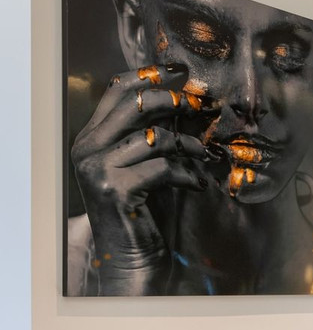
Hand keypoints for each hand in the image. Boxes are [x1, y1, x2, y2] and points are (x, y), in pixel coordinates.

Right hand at [70, 63, 215, 294]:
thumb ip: (149, 136)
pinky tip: (198, 185)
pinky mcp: (115, 189)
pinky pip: (162, 168)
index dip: (149, 76)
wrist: (128, 258)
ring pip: (154, 137)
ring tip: (206, 156)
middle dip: (173, 102)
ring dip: (189, 145)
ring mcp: (98, 168)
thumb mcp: (141, 166)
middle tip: (202, 107)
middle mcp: (88, 148)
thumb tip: (184, 103)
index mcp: (91, 137)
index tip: (180, 71)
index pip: (116, 91)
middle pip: (135, 105)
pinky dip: (187, 175)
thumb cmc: (141, 212)